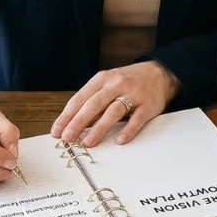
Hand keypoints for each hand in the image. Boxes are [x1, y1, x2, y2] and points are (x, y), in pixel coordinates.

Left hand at [50, 61, 179, 147]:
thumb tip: (74, 125)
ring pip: (113, 111)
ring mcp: (133, 94)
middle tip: (67, 138)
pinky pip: (137, 119)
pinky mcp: (148, 105)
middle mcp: (116, 84)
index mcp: (102, 79)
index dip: (67, 115)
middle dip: (78, 122)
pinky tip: (120, 140)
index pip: (80, 98)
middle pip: (94, 104)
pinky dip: (128, 130)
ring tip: (88, 142)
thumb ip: (93, 102)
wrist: (160, 73)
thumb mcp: (108, 85)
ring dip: (99, 128)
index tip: (57, 131)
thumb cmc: (128, 82)